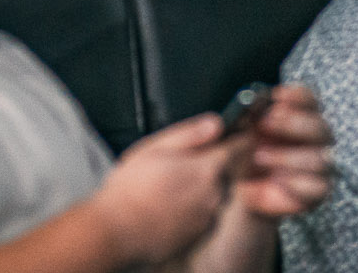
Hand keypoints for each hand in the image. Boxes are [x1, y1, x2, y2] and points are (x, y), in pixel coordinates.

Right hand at [87, 114, 240, 264]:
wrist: (117, 232)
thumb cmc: (130, 190)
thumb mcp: (154, 148)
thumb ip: (189, 134)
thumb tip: (216, 123)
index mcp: (206, 168)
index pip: (240, 147)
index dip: (239, 137)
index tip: (236, 133)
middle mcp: (214, 194)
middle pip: (228, 171)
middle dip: (214, 163)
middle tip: (185, 162)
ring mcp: (208, 217)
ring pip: (216, 193)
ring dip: (204, 186)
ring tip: (174, 186)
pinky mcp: (199, 234)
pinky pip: (206, 214)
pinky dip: (196, 207)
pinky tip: (173, 205)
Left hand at [232, 85, 334, 220]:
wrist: (237, 191)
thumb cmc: (238, 155)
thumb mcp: (234, 133)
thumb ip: (241, 117)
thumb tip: (244, 106)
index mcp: (297, 116)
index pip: (309, 100)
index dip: (297, 97)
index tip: (276, 96)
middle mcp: (313, 139)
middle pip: (319, 127)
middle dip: (292, 124)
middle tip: (265, 124)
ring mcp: (319, 166)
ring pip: (318, 159)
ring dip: (286, 157)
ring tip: (259, 158)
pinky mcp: (317, 191)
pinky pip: (317, 186)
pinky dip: (294, 183)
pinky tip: (274, 181)